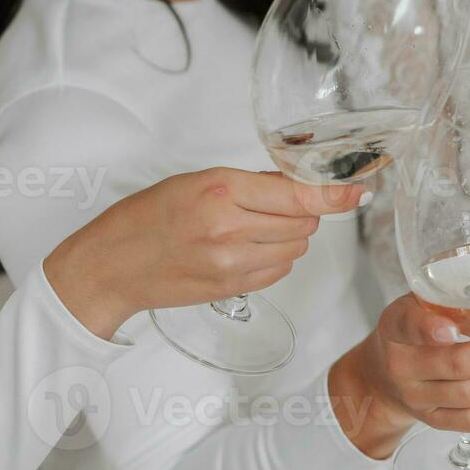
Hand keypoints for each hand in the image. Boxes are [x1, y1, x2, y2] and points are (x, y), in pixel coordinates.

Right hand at [46, 168, 363, 339]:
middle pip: (305, 220)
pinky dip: (274, 257)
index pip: (298, 193)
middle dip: (300, 211)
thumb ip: (251, 183)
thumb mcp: (196, 182)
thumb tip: (301, 181)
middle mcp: (231, 229)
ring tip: (251, 228)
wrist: (111, 266)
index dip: (335, 193)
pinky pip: (280, 268)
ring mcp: (233, 263)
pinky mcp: (235, 288)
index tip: (358, 191)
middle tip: (270, 206)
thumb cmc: (147, 217)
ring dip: (288, 235)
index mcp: (221, 193)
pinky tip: (245, 248)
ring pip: (297, 246)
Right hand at [329, 294, 469, 458]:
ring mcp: (416, 398)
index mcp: (396, 327)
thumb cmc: (412, 334)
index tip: (452, 329)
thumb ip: (448, 299)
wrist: (382, 378)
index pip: (409, 325)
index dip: (431, 328)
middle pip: (458, 364)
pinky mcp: (432, 421)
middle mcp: (401, 366)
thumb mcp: (417, 306)